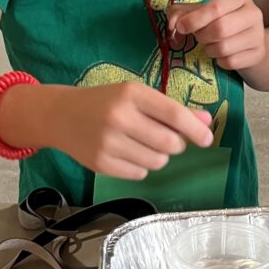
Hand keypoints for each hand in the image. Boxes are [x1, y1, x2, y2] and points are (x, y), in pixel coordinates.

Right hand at [49, 83, 213, 180]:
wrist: (61, 115)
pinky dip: (141, 166)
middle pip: (170, 143)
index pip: (173, 114)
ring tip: (142, 143)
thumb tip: (206, 121)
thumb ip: (172, 109)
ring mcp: (108, 143)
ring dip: (159, 155)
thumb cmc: (107, 102)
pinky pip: (140, 173)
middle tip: (168, 138)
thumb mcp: (137, 96)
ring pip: (158, 161)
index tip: (207, 138)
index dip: (195, 129)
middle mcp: (119, 118)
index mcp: (131, 94)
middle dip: (177, 144)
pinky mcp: (101, 165)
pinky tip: (127, 152)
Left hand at [167, 0, 265, 71]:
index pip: (216, 8)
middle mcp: (253, 12)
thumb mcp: (200, 11)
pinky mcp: (258, 53)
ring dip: (210, 50)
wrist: (249, 39)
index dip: (194, 19)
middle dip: (202, 36)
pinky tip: (223, 54)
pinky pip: (231, 62)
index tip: (181, 27)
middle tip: (199, 36)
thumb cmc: (220, 20)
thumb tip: (174, 24)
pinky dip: (220, 61)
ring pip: (224, 48)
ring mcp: (258, 34)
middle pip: (220, 29)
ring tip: (211, 44)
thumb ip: (180, 13)